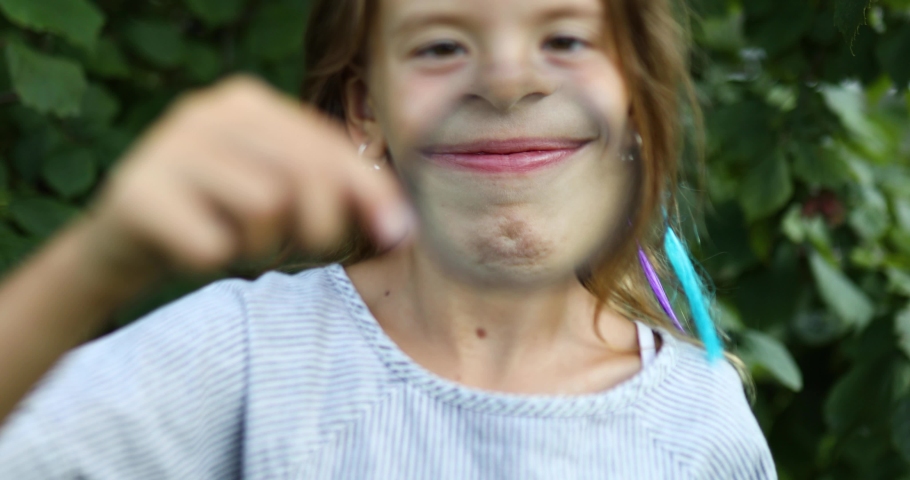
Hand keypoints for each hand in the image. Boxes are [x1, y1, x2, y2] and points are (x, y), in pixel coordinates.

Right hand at [79, 75, 410, 280]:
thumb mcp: (278, 195)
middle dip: (322, 226)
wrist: (121, 242)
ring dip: (262, 247)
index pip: (328, 145)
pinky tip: (195, 250)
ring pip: (265, 205)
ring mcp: (168, 147)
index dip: (371, 192)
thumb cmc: (216, 217)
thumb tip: (403, 228)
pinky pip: (212, 244)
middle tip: (300, 252)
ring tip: (238, 245)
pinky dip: (214, 260)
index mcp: (248, 102)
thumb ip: (336, 195)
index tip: (397, 234)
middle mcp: (208, 112)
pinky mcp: (138, 193)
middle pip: (304, 171)